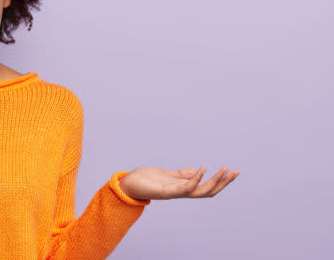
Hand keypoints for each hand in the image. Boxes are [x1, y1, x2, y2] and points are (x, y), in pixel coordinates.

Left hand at [118, 166, 239, 200]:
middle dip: (223, 182)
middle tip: (236, 171)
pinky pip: (184, 188)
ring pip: (200, 191)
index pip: (207, 187)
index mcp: (182, 188)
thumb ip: (181, 175)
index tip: (232, 171)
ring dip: (214, 181)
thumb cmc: (145, 180)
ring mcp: (174, 193)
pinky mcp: (165, 191)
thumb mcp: (166, 175)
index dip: (220, 181)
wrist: (127, 184)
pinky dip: (194, 180)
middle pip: (208, 191)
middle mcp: (181, 192)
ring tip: (224, 170)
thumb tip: (196, 172)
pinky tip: (201, 170)